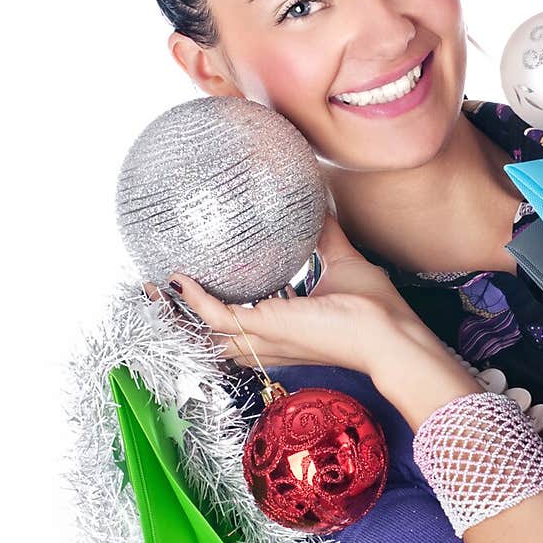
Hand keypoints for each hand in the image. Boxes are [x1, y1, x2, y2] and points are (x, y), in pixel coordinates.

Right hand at [143, 211, 422, 378]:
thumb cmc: (376, 312)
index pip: (240, 329)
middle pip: (211, 337)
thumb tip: (316, 203)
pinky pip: (218, 315)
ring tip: (153, 286)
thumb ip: (323, 238)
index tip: (194, 293)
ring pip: (205, 331)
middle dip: (183, 320)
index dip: (213, 315)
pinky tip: (180, 280)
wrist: (390, 334)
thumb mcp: (342, 264)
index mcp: (284, 331)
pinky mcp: (267, 326)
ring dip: (176, 310)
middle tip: (157, 294)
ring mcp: (265, 336)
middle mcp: (269, 339)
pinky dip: (196, 298)